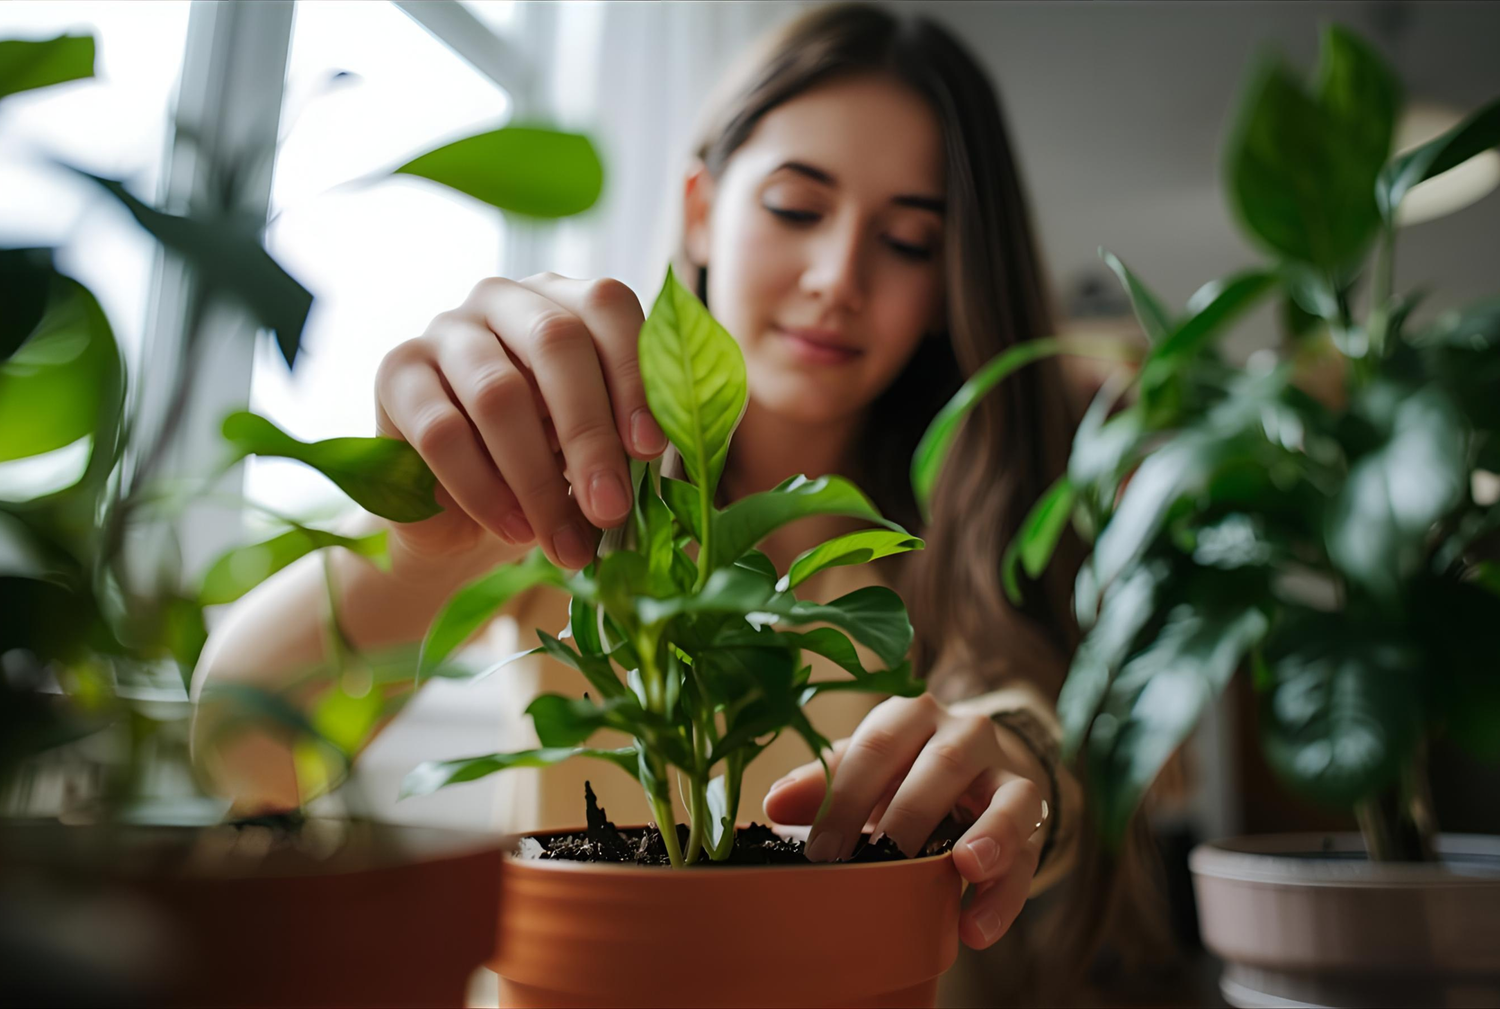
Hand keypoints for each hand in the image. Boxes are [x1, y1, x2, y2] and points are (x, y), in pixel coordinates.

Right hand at [374, 274, 667, 567]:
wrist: (466, 521)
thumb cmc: (553, 473)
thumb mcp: (606, 457)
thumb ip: (636, 445)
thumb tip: (672, 454)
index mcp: (569, 301)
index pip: (609, 307)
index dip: (634, 374)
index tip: (651, 449)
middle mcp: (506, 299)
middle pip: (555, 343)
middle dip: (590, 434)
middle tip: (611, 510)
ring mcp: (445, 329)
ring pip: (497, 393)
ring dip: (538, 478)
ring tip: (568, 543)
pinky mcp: (395, 372)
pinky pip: (441, 431)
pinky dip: (484, 490)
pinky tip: (515, 531)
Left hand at [763, 694, 1049, 949]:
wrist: (977, 773)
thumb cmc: (903, 772)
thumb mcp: (865, 770)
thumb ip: (825, 782)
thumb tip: (773, 803)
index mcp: (912, 713)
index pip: (879, 743)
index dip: (848, 795)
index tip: (821, 849)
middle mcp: (965, 732)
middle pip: (941, 765)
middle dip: (905, 818)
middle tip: (869, 868)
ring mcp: (1006, 772)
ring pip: (1008, 798)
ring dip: (989, 835)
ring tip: (965, 867)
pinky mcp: (1035, 816)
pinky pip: (1030, 851)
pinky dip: (1005, 893)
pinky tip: (975, 925)